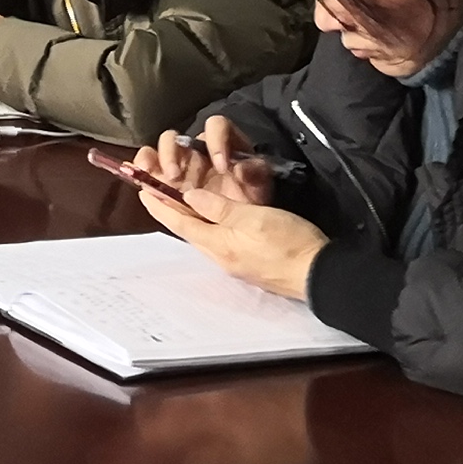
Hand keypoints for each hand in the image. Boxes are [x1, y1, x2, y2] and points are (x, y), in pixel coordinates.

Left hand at [130, 171, 326, 301]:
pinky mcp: (250, 264)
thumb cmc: (287, 242)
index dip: (159, 205)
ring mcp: (235, 262)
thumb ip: (219, 208)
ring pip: (206, 235)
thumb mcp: (252, 218)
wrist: (320, 274)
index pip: (178, 222)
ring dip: (193, 217)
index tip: (142, 189)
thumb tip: (190, 197)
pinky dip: (212, 225)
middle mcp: (220, 256)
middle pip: (189, 229)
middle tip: (161, 189)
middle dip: (173, 210)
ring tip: (184, 199)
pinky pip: (222, 241)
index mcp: (216, 245)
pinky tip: (216, 217)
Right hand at [147, 117, 278, 207]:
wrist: (243, 220)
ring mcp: (178, 164)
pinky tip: (138, 180)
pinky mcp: (164, 180)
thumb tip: (240, 168)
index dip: (216, 142)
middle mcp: (195, 149)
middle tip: (175, 176)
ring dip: (152, 160)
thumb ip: (256, 173)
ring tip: (152, 177)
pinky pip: (146, 171)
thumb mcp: (261, 183)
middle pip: (176, 137)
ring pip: (157, 150)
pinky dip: (138, 172)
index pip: (216, 126)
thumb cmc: (252, 194)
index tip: (222, 167)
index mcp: (223, 141)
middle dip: (172, 154)